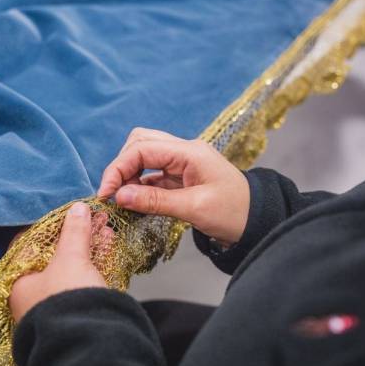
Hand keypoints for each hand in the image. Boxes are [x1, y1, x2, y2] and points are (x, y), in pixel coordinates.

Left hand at [9, 202, 109, 322]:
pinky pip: (83, 283)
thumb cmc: (67, 299)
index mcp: (19, 283)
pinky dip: (94, 266)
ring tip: (107, 231)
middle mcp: (32, 298)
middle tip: (95, 220)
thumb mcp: (70, 258)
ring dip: (89, 249)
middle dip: (77, 236)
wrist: (89, 343)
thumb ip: (74, 232)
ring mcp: (54, 307)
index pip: (30, 246)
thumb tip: (78, 209)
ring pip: (71, 270)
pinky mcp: (75, 313)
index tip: (69, 215)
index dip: (51, 227)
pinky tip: (109, 250)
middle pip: (54, 257)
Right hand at [97, 128, 249, 246]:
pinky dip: (139, 184)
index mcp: (189, 152)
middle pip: (139, 143)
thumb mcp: (194, 209)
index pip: (141, 149)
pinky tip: (134, 201)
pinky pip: (152, 173)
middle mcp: (184, 151)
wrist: (259, 222)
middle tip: (112, 194)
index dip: (118, 169)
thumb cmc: (234, 213)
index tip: (106, 194)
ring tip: (122, 198)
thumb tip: (120, 196)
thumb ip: (155, 201)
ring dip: (128, 174)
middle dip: (121, 166)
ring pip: (144, 156)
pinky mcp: (181, 176)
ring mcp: (182, 162)